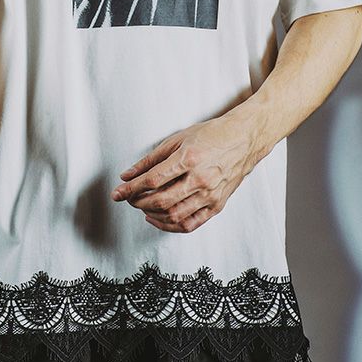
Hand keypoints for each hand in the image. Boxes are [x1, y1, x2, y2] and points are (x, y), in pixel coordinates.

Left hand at [109, 113, 259, 232]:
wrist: (244, 139)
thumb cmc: (212, 135)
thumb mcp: (178, 139)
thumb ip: (151, 159)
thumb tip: (128, 174)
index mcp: (189, 159)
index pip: (152, 180)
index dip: (131, 189)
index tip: (118, 193)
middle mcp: (201, 179)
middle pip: (161, 200)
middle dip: (139, 202)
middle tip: (129, 199)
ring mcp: (210, 195)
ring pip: (175, 216)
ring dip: (153, 215)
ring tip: (143, 208)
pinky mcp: (217, 205)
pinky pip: (191, 224)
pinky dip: (171, 226)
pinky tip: (160, 219)